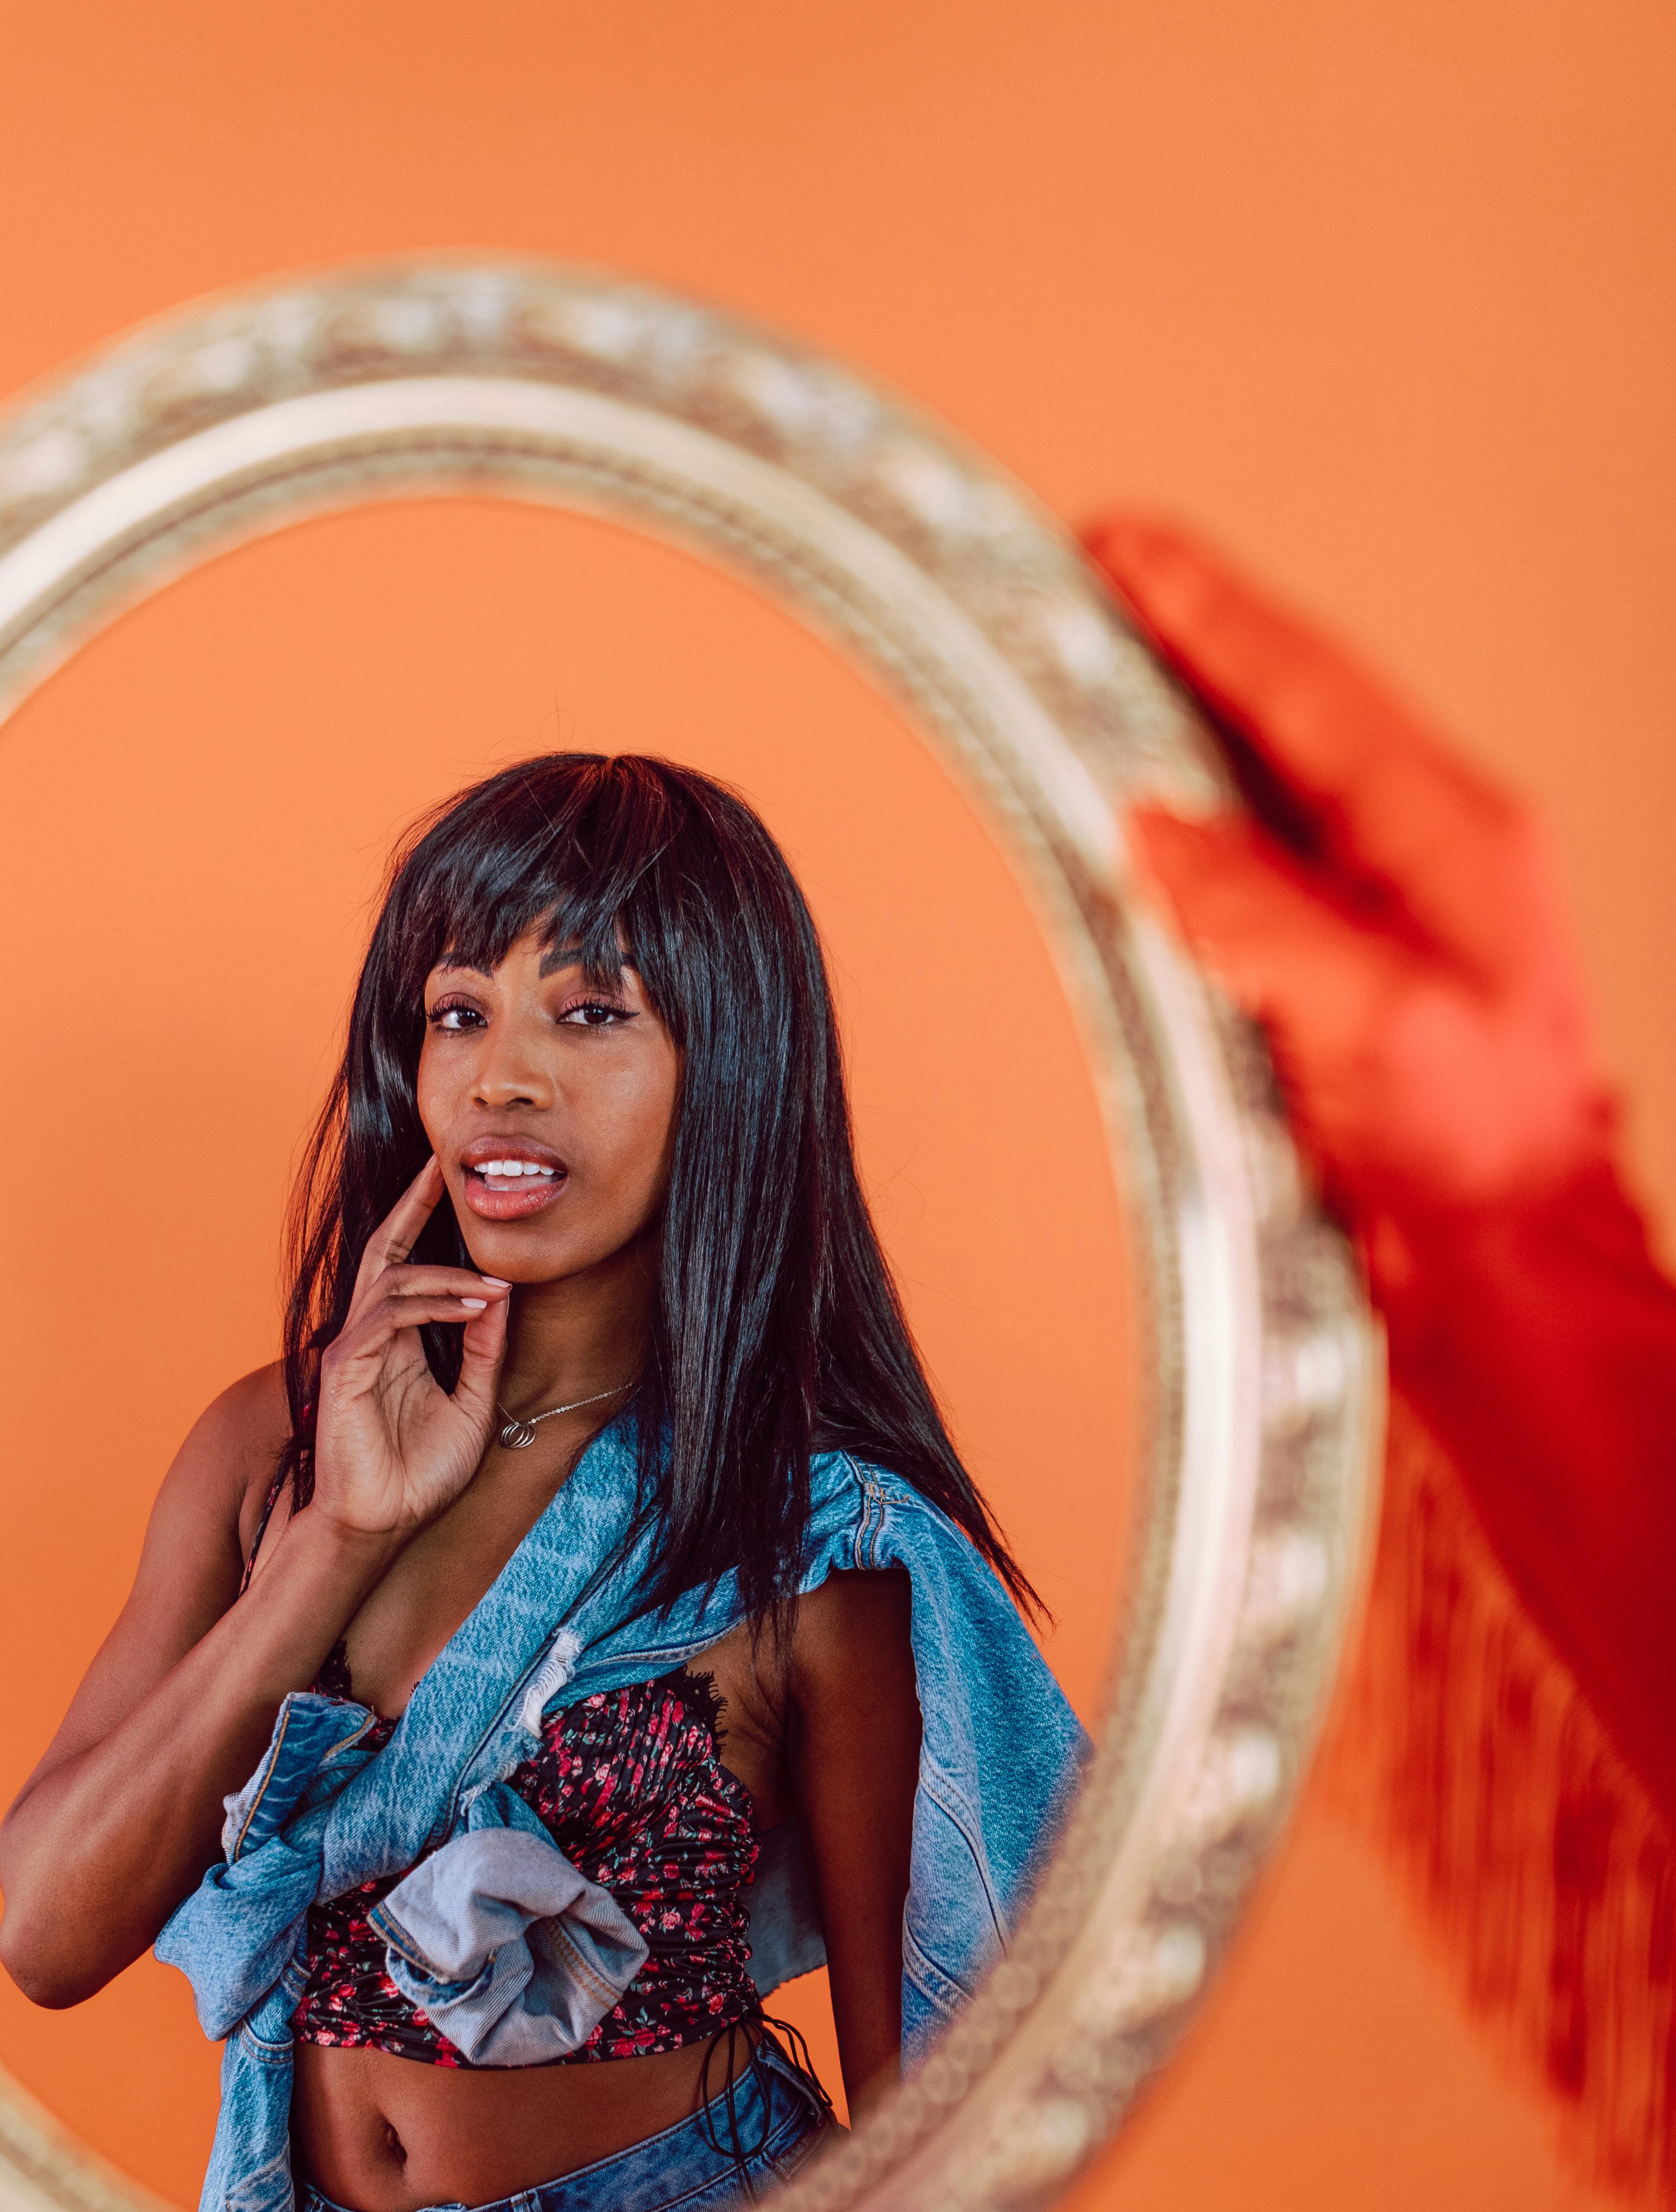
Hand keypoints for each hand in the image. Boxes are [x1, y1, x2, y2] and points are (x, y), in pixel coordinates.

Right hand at [309, 1159, 509, 1540]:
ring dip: (449, 1278)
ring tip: (494, 1287)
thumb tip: (501, 1296)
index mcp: (395, 1342)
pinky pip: (387, 1316)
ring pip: (394, 1281)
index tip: (450, 1181)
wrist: (382, 1525)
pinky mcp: (345, 1367)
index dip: (423, 1220)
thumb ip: (483, 1352)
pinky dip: (432, 1306)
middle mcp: (370, 1336)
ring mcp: (353, 1348)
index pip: (407, 1266)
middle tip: (442, 1164)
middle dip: (412, 1205)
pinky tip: (473, 1309)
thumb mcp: (471, 1405)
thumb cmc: (419, 1476)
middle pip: (386, 1250)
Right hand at [1085, 519, 1606, 1228]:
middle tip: (1090, 584)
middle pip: (1285, 714)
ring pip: (1267, 786)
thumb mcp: (1374, 1021)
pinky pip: (1257, 871)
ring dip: (1180, 729)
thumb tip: (1158, 838)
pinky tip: (1141, 825)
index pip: (1305, 686)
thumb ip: (1259, 918)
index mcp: (1453, 835)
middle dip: (1185, 644)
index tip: (1122, 546)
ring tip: (1095, 681)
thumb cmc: (1481, 1156)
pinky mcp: (1352, 976)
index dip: (1207, 610)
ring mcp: (1392, 914)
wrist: (1513, 1272)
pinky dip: (1191, 829)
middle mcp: (1426, 854)